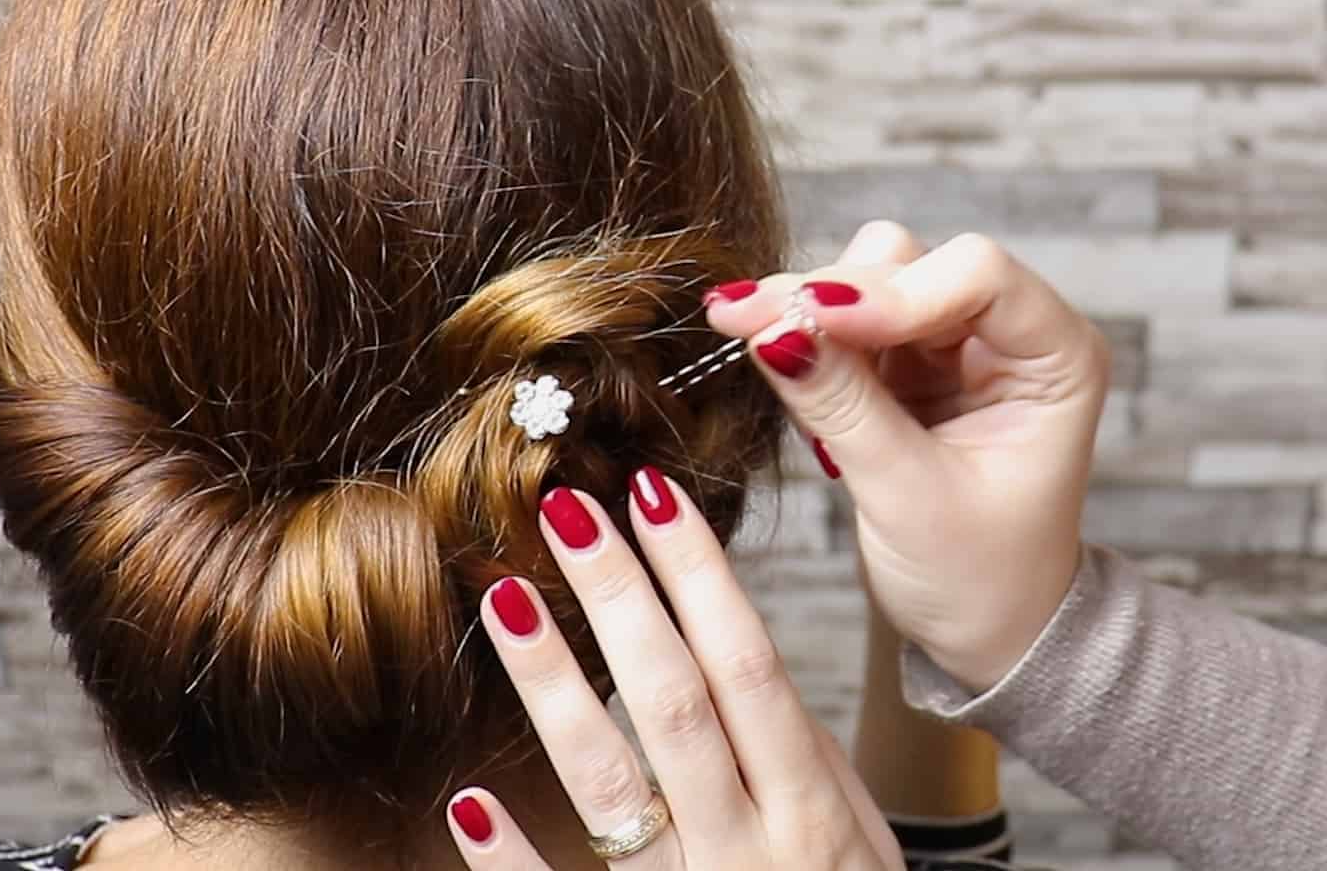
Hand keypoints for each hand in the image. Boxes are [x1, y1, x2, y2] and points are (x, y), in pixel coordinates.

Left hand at [446, 471, 905, 870]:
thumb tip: (745, 657)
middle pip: (678, 703)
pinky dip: (519, 863)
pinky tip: (465, 799)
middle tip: (567, 508)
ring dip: (559, 692)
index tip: (651, 491)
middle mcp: (755, 848)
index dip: (699, 574)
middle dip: (623, 598)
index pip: (749, 665)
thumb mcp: (861, 847)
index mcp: (811, 809)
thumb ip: (805, 758)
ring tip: (507, 603)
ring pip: (617, 788)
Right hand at [706, 223, 1108, 690]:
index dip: (889, 291)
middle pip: (910, 265)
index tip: (809, 321)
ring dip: (810, 308)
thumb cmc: (980, 577)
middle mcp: (1010, 332)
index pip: (976, 275)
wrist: (988, 631)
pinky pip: (844, 321)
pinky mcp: (907, 362)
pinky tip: (775, 363)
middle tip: (739, 319)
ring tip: (754, 344)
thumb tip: (770, 328)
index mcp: (1057, 357)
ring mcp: (954, 343)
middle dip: (829, 294)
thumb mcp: (907, 497)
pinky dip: (806, 336)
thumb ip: (843, 407)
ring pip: (870, 278)